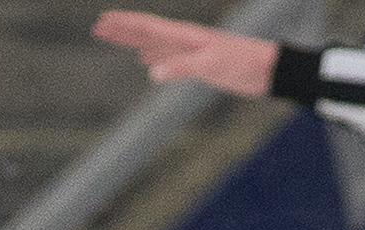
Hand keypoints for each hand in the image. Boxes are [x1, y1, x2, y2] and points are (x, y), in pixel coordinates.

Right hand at [94, 10, 277, 98]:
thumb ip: (182, 67)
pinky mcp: (198, 64)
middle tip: (98, 28)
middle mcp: (183, 40)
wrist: (266, 69)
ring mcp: (190, 51)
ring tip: (115, 39)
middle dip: (122, 30)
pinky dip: (154, 58)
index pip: (147, 27)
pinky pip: (168, 58)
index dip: (124, 24)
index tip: (102, 21)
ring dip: (133, 42)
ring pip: (154, 44)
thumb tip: (151, 73)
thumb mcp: (211, 64)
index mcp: (184, 36)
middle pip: (146, 32)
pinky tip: (147, 61)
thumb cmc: (242, 62)